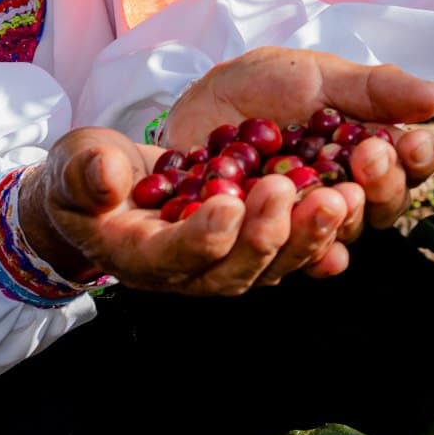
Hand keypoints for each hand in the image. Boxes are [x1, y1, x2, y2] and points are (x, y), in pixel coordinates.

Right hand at [17, 125, 357, 294]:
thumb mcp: (78, 164)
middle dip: (267, 236)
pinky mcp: (255, 240)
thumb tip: (107, 176)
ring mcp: (228, 259)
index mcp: (141, 255)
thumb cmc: (88, 175)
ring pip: (275, 262)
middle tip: (291, 192)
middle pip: (236, 269)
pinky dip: (326, 232)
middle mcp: (190, 270)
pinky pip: (295, 246)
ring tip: (340, 197)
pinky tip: (355, 206)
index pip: (173, 257)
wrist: (110, 186)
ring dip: (309, 234)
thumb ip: (87, 171)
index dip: (201, 238)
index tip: (226, 205)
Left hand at [162, 48, 433, 247]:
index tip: (411, 143)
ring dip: (306, 225)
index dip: (411, 169)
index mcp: (355, 175)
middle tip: (362, 155)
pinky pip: (230, 267)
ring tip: (289, 185)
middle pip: (361, 223)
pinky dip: (238, 244)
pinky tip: (236, 215)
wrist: (188, 98)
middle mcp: (322, 218)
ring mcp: (272, 243)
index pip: (400, 185)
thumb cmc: (262, 90)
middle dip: (368, 193)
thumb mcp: (318, 77)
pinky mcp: (214, 255)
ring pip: (300, 254)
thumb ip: (370, 90)